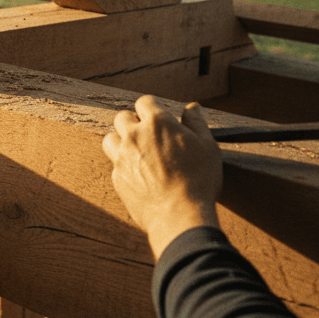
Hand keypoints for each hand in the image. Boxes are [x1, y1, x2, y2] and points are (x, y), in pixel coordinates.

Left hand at [103, 95, 223, 259]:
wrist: (179, 215)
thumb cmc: (198, 179)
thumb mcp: (207, 146)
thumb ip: (197, 123)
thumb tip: (192, 107)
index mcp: (157, 123)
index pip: (144, 102)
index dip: (152, 108)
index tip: (160, 118)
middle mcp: (134, 136)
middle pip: (122, 117)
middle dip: (134, 122)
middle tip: (149, 135)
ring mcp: (121, 157)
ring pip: (110, 138)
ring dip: (121, 141)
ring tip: (138, 152)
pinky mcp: (117, 177)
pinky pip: (114, 164)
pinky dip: (124, 166)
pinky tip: (139, 175)